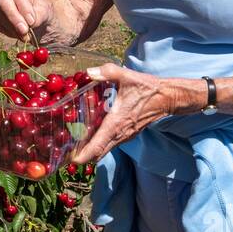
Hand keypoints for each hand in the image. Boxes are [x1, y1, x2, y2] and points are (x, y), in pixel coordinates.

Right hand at [0, 0, 52, 40]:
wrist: (36, 20)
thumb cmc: (41, 12)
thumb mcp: (45, 12)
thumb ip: (37, 16)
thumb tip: (27, 24)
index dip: (24, 8)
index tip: (32, 21)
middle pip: (3, 1)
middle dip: (13, 18)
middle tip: (24, 31)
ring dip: (11, 28)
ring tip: (25, 35)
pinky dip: (7, 31)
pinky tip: (17, 34)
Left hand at [72, 64, 203, 162]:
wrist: (167, 97)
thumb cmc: (147, 88)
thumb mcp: (126, 76)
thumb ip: (107, 72)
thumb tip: (89, 72)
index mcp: (116, 123)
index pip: (98, 146)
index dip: (84, 156)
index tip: (71, 159)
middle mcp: (120, 134)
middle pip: (98, 153)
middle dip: (82, 156)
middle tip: (65, 152)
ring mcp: (125, 136)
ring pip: (104, 150)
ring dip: (90, 151)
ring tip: (73, 145)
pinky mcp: (128, 134)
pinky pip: (110, 144)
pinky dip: (99, 145)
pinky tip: (89, 135)